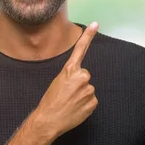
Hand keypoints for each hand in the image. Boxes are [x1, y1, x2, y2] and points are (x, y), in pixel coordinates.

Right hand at [33, 22, 98, 137]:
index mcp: (70, 70)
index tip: (95, 24)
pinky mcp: (93, 101)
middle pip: (85, 76)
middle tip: (67, 94)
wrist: (48, 120)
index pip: (80, 50)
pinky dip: (85, 104)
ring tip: (70, 103)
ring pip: (88, 89)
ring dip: (81, 95)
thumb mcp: (57, 82)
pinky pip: (91, 100)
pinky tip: (76, 108)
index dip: (88, 36)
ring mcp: (89, 89)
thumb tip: (82, 80)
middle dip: (79, 83)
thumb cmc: (50, 102)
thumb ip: (71, 77)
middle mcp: (82, 77)